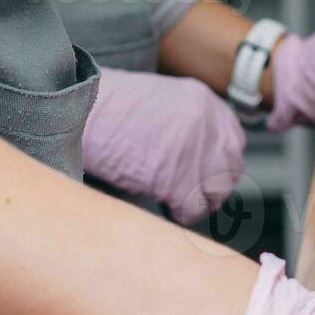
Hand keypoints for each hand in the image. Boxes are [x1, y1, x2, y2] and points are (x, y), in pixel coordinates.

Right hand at [82, 69, 245, 224]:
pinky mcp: (180, 181)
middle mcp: (209, 125)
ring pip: (218, 191)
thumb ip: (186, 122)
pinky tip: (168, 208)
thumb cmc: (107, 108)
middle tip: (197, 193)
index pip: (233, 140)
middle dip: (215, 184)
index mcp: (205, 102)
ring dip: (201, 201)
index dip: (221, 161)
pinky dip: (183, 214)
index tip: (210, 173)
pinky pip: (194, 209)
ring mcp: (197, 153)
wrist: (81, 111)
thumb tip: (196, 154)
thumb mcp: (160, 100)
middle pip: (231, 167)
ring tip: (180, 202)